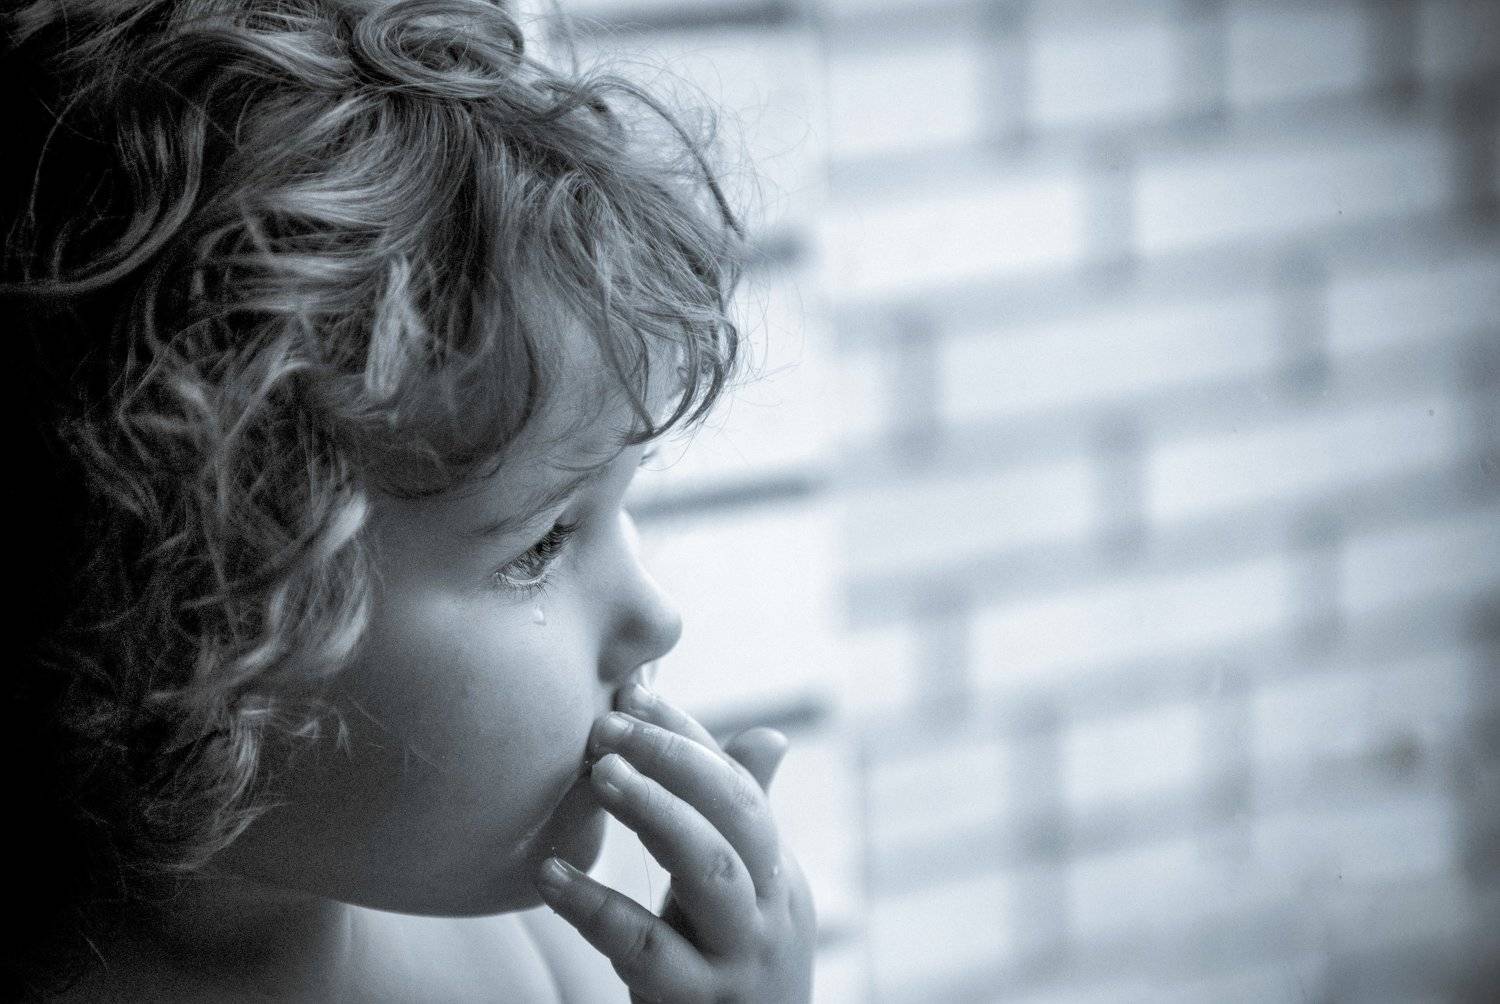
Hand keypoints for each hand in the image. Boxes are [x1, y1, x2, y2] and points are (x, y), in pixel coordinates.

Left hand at [534, 684, 815, 1002]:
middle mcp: (773, 906)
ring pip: (708, 870)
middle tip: (606, 725)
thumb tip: (768, 733)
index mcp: (778, 870)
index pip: (737, 784)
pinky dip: (595, 905)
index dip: (685, 734)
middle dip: (675, 759)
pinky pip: (645, 948)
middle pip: (737, 814)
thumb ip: (743, 819)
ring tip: (597, 772)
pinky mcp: (698, 1003)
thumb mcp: (746, 896)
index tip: (631, 690)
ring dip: (653, 810)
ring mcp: (740, 956)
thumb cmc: (731, 969)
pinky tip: (548, 875)